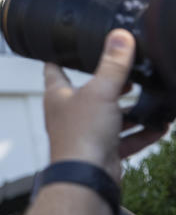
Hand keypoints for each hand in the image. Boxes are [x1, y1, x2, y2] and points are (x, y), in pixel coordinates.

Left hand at [43, 29, 166, 180]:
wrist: (87, 178)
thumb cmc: (81, 135)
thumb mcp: (101, 91)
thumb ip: (113, 65)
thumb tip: (120, 36)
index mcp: (58, 95)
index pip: (55, 69)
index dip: (61, 56)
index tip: (69, 46)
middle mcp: (69, 113)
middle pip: (90, 93)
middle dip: (110, 84)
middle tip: (128, 75)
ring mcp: (86, 132)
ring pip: (110, 117)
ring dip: (130, 110)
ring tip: (150, 99)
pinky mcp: (103, 151)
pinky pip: (125, 139)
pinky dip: (141, 133)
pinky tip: (159, 126)